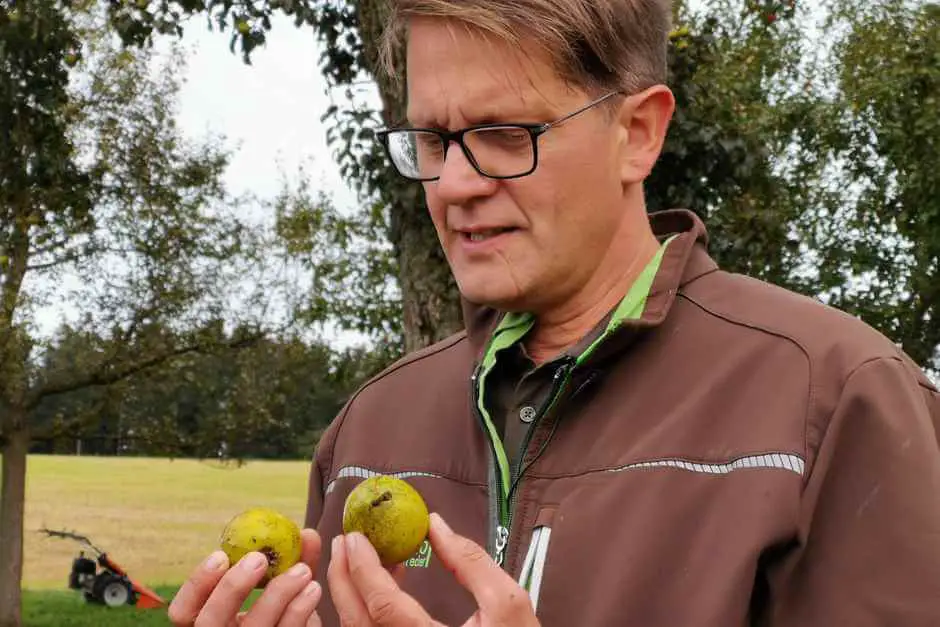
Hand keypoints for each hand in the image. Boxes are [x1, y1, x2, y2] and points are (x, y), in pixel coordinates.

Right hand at [168, 528, 322, 626]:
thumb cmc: (287, 608)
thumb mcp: (283, 584)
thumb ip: (291, 560)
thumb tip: (306, 534)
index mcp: (212, 620)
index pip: (182, 611)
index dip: (197, 584)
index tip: (220, 554)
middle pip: (210, 622)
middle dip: (232, 587)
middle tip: (258, 558)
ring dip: (277, 594)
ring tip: (302, 570)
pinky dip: (299, 610)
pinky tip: (313, 589)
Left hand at [327, 513, 539, 625]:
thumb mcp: (508, 603)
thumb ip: (470, 562)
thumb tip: (434, 525)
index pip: (383, 606)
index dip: (363, 568)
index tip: (355, 535)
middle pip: (357, 622)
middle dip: (343, 578)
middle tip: (344, 541)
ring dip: (351, 594)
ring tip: (359, 556)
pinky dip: (368, 609)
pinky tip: (384, 583)